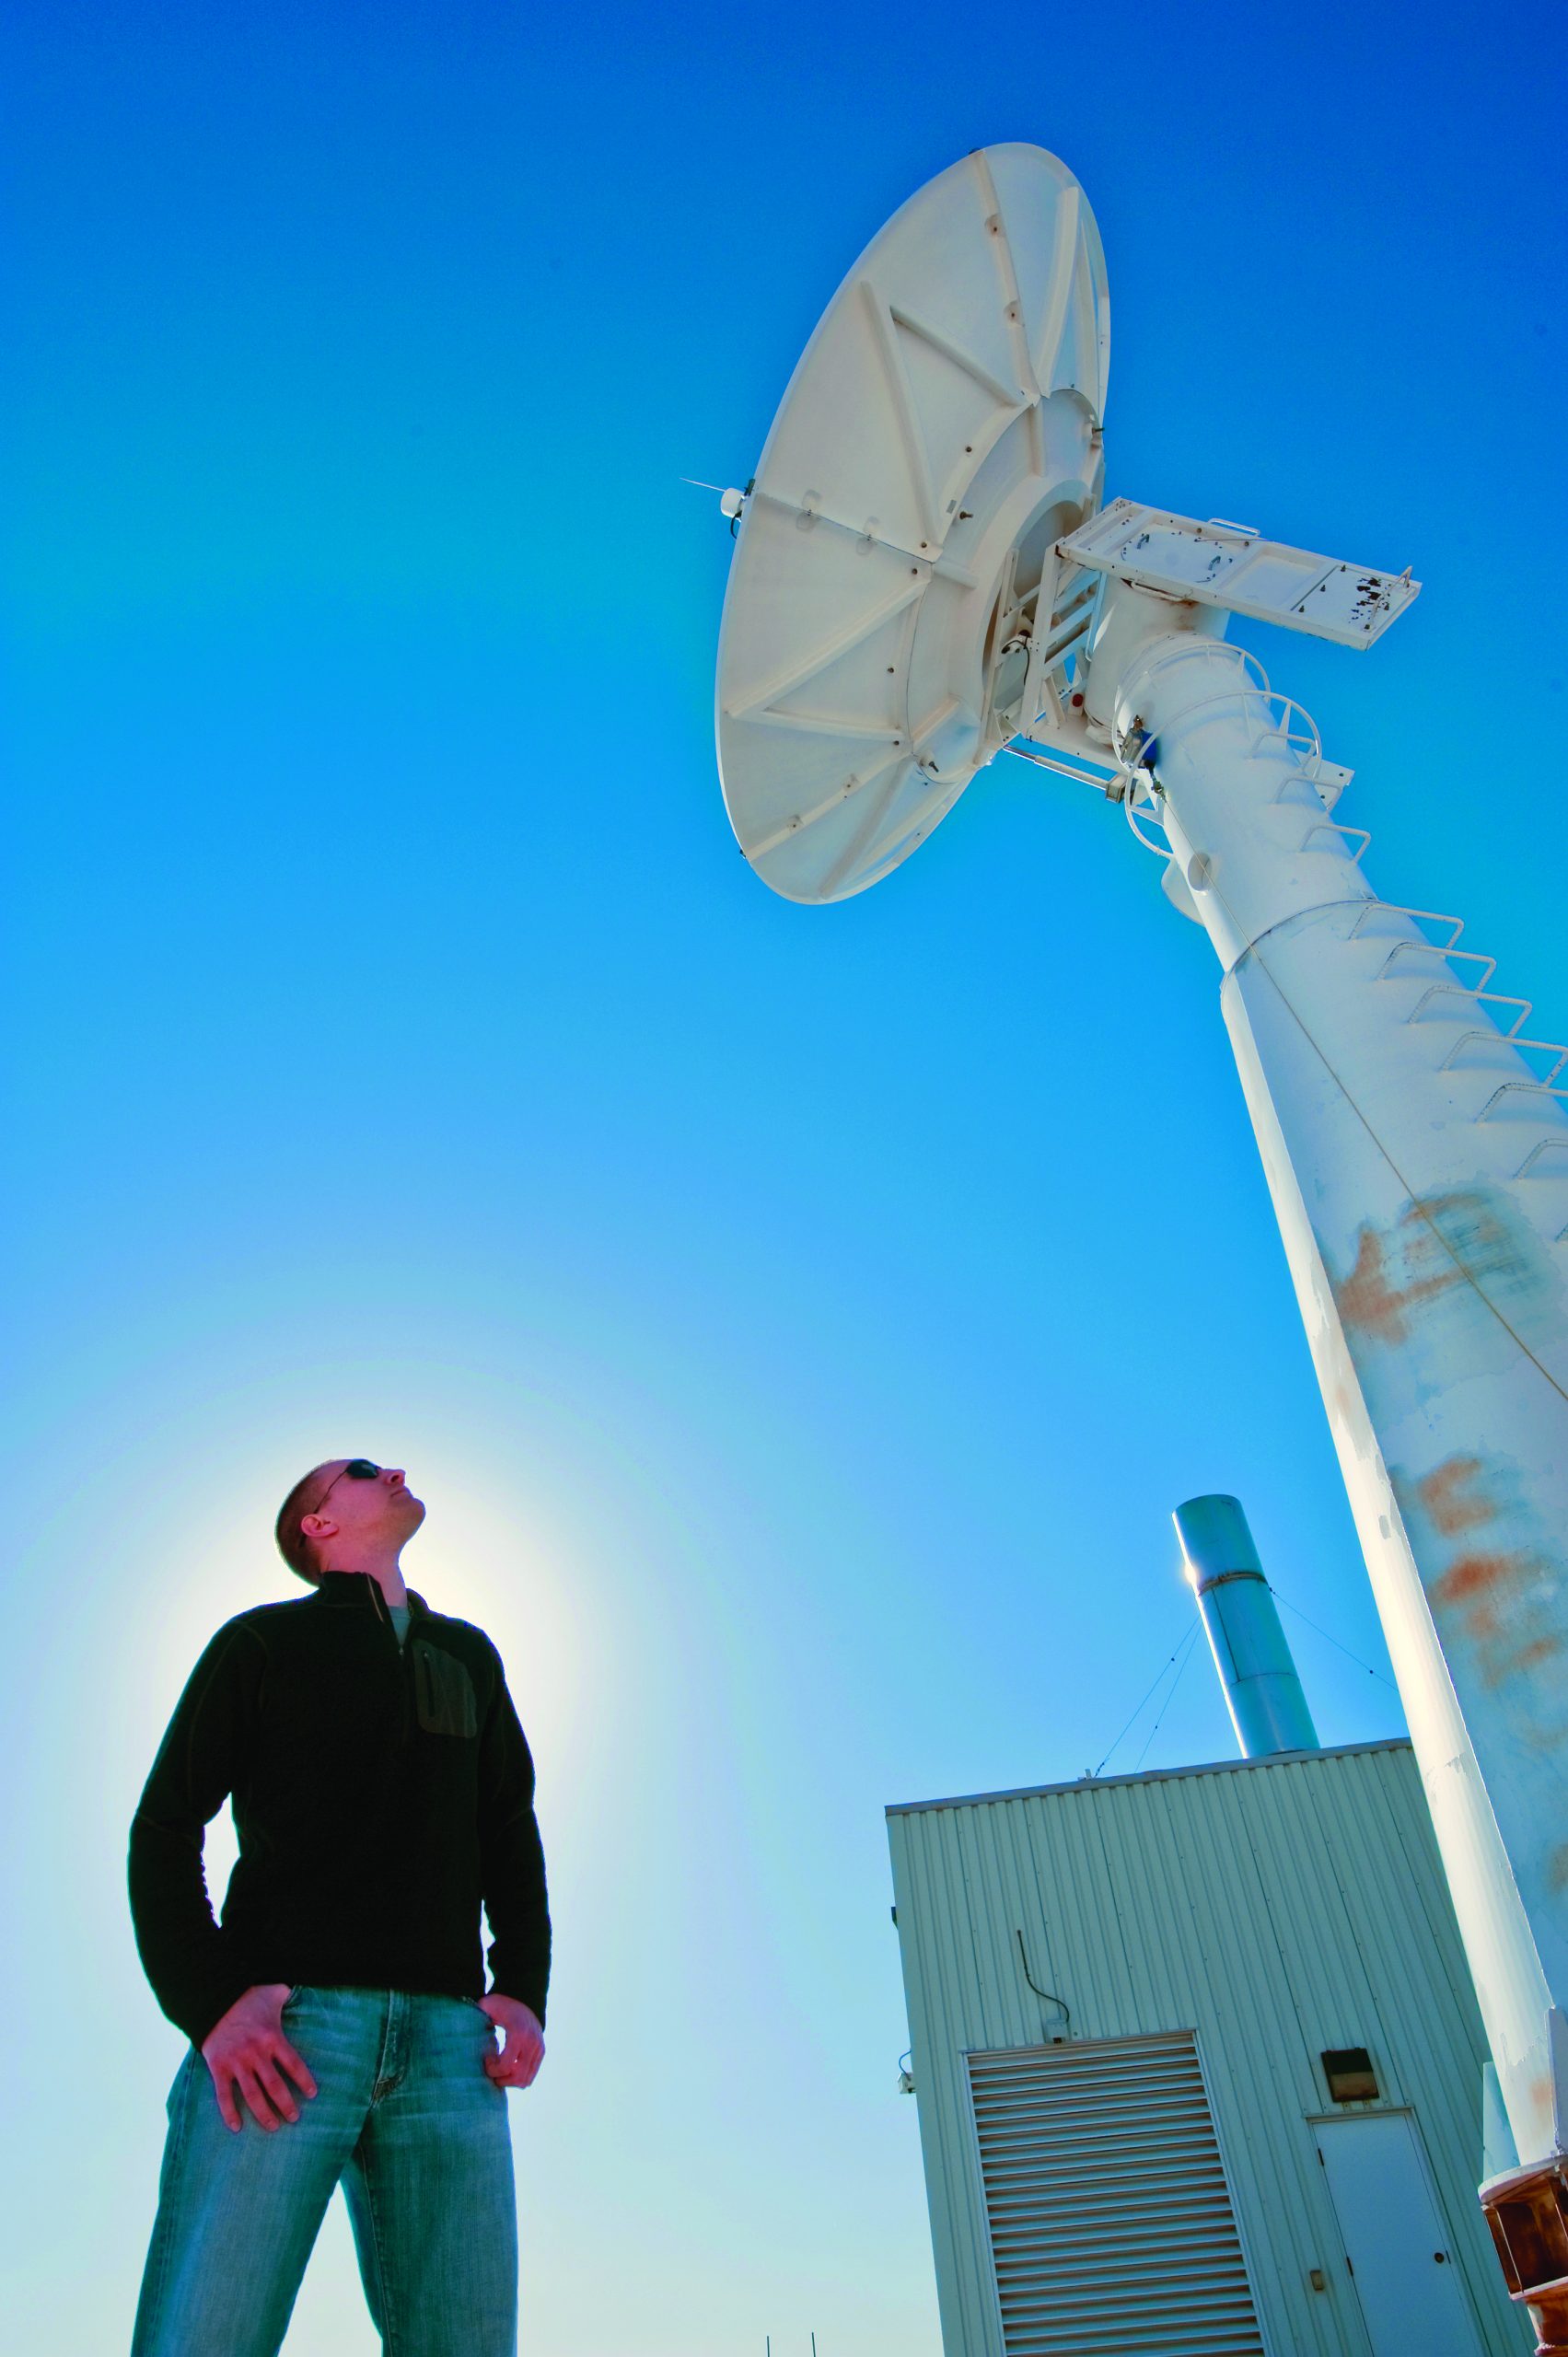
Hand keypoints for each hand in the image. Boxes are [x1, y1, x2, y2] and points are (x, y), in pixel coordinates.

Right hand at [200, 1983, 317, 2133]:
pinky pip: (224, 2095)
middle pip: (275, 2085)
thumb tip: (300, 1990)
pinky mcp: (218, 2068)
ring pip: (252, 2094)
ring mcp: (236, 2062)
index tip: (312, 2094)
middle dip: (286, 2104)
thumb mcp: (273, 1992)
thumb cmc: (248, 1996)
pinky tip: (236, 2127)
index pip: (293, 2064)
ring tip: (273, 2126)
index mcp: (272, 2037)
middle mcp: (256, 2052)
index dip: (304, 2081)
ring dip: (263, 2113)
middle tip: (294, 2117)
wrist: (214, 1999)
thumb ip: (288, 1995)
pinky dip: (229, 2113)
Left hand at [476, 1993, 544, 2089]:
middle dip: (502, 2079)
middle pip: (518, 2078)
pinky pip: (531, 2075)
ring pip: (526, 2080)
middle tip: (492, 2070)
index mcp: (518, 2034)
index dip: (492, 2070)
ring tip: (500, 2069)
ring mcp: (538, 2048)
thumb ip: (476, 2015)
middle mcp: (532, 2043)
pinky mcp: (541, 2051)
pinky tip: (508, 2067)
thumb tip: (460, 2025)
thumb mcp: (487, 2006)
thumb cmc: (501, 2004)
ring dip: (510, 2081)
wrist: (524, 1997)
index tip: (486, 2060)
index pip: (505, 2067)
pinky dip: (518, 2077)